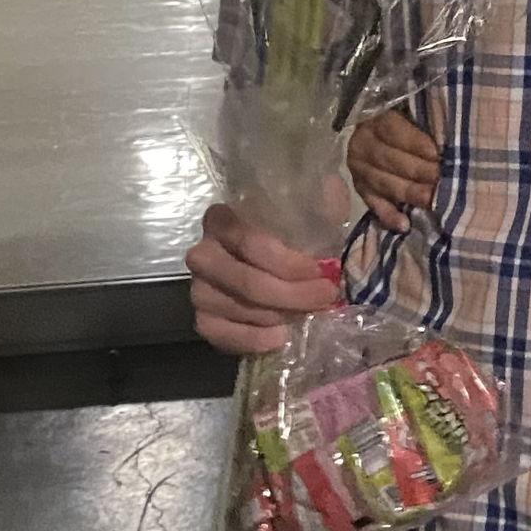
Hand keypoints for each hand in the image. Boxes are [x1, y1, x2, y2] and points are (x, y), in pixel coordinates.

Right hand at [185, 202, 341, 356]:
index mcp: (222, 219)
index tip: (322, 271)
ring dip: (281, 316)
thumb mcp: (311, 206)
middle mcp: (202, 253)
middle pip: (245, 281)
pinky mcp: (202, 319)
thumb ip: (320, 197)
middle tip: (326, 297)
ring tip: (310, 312)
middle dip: (293, 294)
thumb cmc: (296, 231)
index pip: (250, 242)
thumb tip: (332, 190)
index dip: (289, 262)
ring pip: (237, 309)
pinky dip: (253, 340)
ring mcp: (198, 288)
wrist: (282, 263)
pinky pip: (221, 335)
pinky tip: (281, 336)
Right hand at [347, 107, 441, 230]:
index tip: (438, 155)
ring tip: (430, 201)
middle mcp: (362, 143)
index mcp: (374, 118)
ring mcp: (359, 168)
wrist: (382, 129)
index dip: (415, 143)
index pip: (393, 130)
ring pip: (383, 182)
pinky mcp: (361, 188)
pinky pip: (373, 204)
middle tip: (440, 180)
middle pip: (389, 159)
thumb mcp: (414, 110)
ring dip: (407, 193)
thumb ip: (427, 117)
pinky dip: (388, 215)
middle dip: (417, 171)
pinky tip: (404, 225)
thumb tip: (450, 130)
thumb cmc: (410, 118)